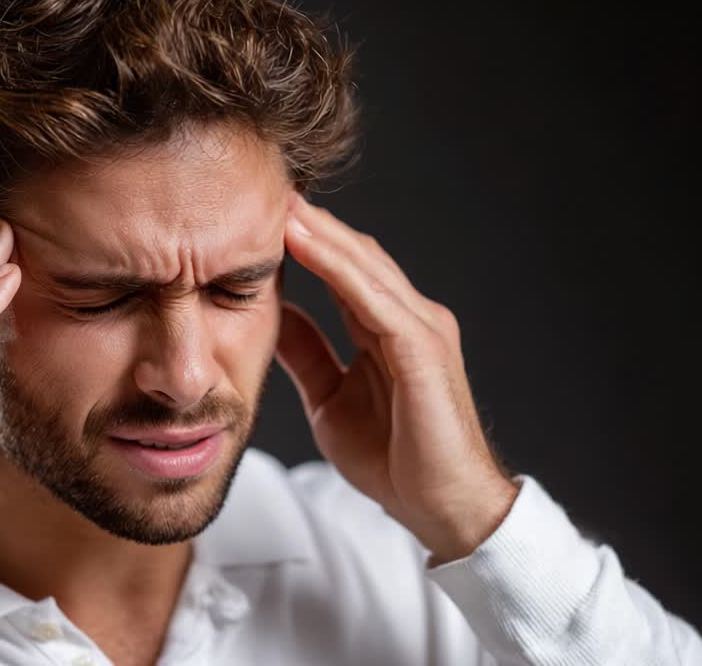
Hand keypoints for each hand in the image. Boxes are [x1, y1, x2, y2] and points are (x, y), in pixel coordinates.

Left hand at [277, 193, 518, 564]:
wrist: (441, 509)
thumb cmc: (396, 459)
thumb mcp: (331, 398)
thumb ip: (309, 354)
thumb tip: (277, 315)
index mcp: (390, 329)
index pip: (345, 271)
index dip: (307, 242)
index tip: (260, 217)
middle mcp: (410, 319)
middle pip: (356, 256)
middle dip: (312, 224)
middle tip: (265, 191)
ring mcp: (421, 330)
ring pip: (365, 267)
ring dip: (321, 233)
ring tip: (279, 205)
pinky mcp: (422, 349)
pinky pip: (374, 299)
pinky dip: (337, 267)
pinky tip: (304, 244)